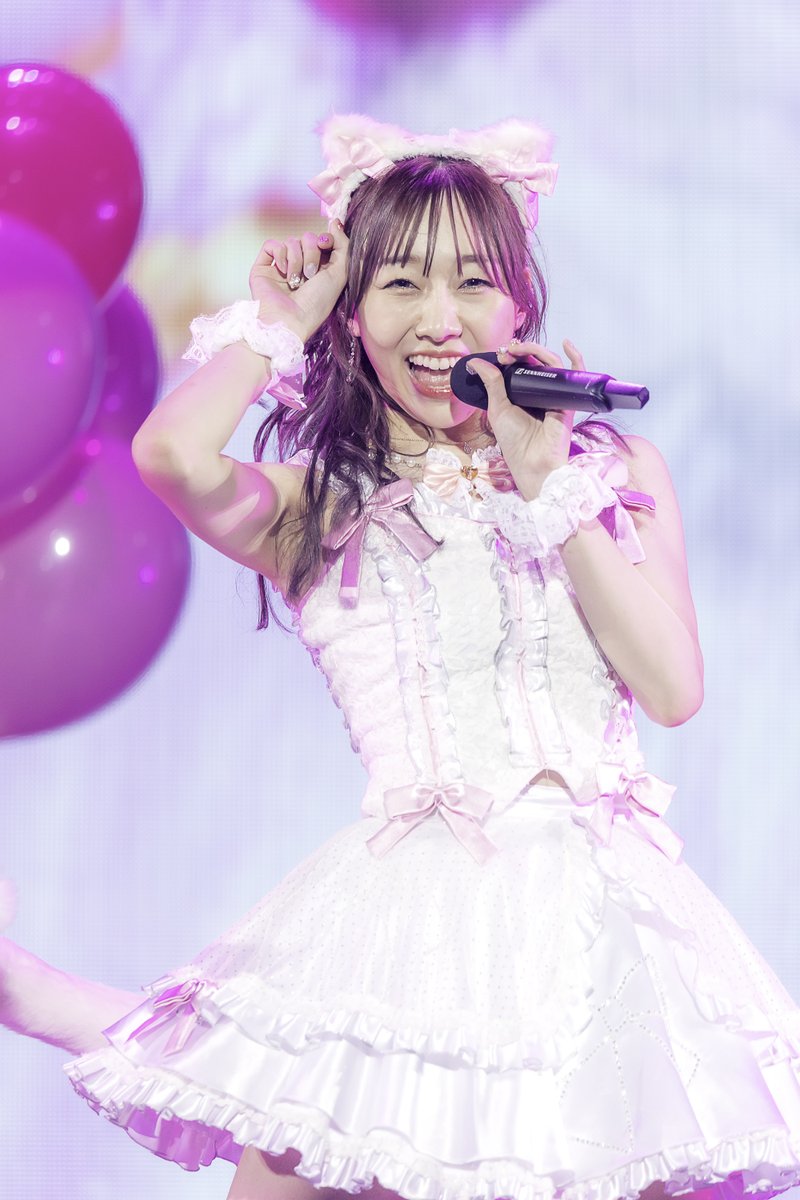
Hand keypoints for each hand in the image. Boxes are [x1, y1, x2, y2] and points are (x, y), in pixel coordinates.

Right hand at [249, 219, 348, 343]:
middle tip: (310, 274)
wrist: (289, 321)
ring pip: (291, 241)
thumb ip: (343, 246)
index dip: (325, 239)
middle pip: (307, 237)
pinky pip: (272, 244)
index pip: (323, 240)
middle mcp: (301, 267)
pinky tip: (282, 271)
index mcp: (321, 270)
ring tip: (295, 281)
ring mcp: (282, 267)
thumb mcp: (340, 274)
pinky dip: (279, 254)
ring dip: (296, 259)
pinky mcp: (264, 267)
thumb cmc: (316, 303)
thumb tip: (335, 222)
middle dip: (311, 252)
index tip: (325, 245)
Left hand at [467, 337, 585, 499]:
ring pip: (552, 362)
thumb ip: (491, 384)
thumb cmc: (514, 441)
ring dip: (537, 349)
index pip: (520, 365)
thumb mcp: (497, 408)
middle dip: (521, 350)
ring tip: (520, 348)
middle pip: (536, 360)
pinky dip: (576, 357)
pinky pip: (576, 374)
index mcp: (522, 392)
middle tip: (506, 351)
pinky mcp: (568, 399)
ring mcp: (554, 393)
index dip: (510, 355)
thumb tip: (475, 362)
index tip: (498, 355)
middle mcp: (539, 390)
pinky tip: (567, 344)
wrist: (531, 462)